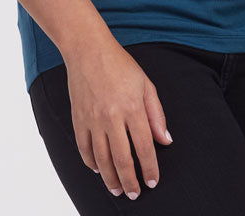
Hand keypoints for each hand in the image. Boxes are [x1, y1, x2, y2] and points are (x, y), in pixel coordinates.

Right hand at [65, 37, 172, 198]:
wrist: (88, 50)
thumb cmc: (120, 65)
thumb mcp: (145, 84)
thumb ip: (156, 114)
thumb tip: (165, 140)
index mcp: (132, 107)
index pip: (144, 147)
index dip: (149, 168)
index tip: (153, 181)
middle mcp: (112, 117)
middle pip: (122, 159)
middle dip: (130, 181)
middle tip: (135, 194)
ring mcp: (92, 119)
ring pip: (102, 159)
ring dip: (110, 179)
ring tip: (117, 190)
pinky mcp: (78, 119)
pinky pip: (84, 149)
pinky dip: (91, 163)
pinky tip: (99, 170)